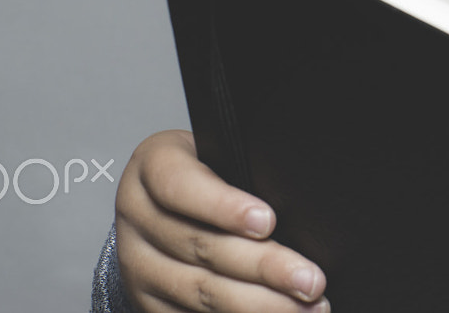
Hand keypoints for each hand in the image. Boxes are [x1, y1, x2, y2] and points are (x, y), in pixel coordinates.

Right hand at [115, 129, 329, 312]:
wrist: (163, 198)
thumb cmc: (208, 168)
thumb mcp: (217, 150)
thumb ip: (246, 168)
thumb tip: (294, 202)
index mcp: (152, 167)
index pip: (180, 186)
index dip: (223, 207)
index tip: (268, 222)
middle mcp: (138, 218)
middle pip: (200, 247)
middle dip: (263, 266)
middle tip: (310, 280)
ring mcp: (138, 265)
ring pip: (199, 291)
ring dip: (259, 304)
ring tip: (306, 307)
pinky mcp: (149, 301)